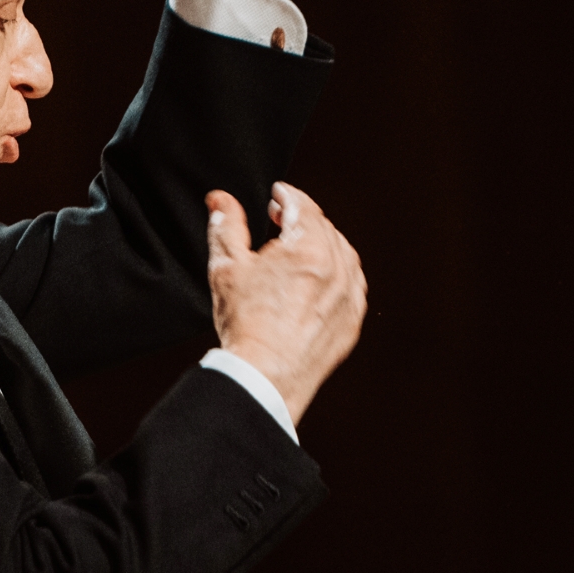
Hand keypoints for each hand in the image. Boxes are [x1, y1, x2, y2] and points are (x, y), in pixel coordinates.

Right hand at [205, 181, 365, 425]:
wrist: (264, 378)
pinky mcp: (352, 321)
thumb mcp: (227, 268)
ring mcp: (349, 296)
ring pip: (342, 253)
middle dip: (302, 218)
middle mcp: (337, 268)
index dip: (287, 196)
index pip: (303, 206)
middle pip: (324, 227)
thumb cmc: (245, 326)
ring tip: (298, 247)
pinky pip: (351, 284)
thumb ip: (226, 226)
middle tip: (281, 218)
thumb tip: (221, 200)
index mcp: (309, 249)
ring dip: (322, 243)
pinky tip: (317, 278)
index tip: (278, 194)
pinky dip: (337, 272)